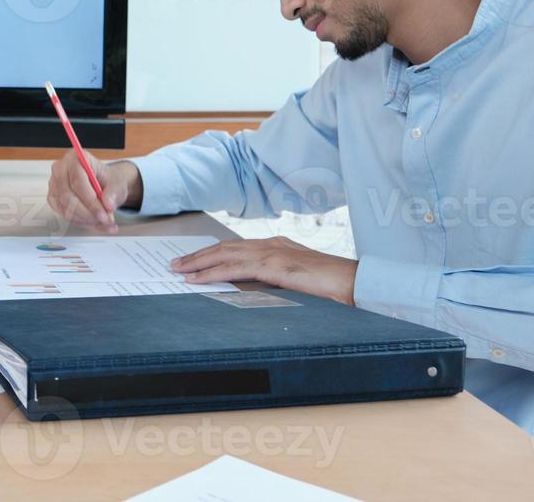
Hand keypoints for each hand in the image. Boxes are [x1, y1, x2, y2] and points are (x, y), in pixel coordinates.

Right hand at [46, 151, 141, 231]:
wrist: (103, 185)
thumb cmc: (107, 180)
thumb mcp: (117, 183)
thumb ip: (113, 193)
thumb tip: (108, 203)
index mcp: (76, 158)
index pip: (77, 181)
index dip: (90, 200)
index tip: (104, 212)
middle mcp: (61, 168)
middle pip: (68, 196)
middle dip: (87, 212)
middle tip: (104, 220)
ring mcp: (54, 184)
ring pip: (65, 207)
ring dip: (85, 218)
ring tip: (101, 221)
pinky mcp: (53, 198)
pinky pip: (63, 213)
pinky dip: (80, 221)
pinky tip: (92, 220)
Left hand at [171, 236, 356, 304]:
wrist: (357, 283)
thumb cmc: (334, 286)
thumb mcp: (299, 280)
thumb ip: (279, 280)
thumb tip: (259, 290)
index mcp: (278, 245)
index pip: (237, 247)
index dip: (213, 253)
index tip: (194, 260)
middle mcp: (272, 244)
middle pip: (225, 247)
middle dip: (198, 256)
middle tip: (176, 264)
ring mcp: (273, 252)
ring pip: (225, 255)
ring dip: (198, 263)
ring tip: (179, 270)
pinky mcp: (274, 265)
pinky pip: (235, 268)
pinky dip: (212, 273)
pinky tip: (197, 279)